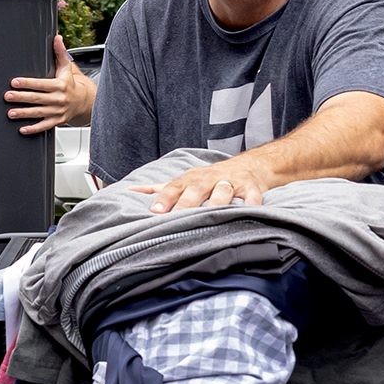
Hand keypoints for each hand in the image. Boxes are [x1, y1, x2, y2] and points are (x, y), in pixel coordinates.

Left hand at [3, 35, 95, 134]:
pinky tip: (22, 129)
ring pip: (38, 113)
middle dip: (21, 98)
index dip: (27, 83)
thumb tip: (57, 38)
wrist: (84, 102)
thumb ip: (60, 53)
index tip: (14, 82)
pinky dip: (33, 129)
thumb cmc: (70, 84)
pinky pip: (44, 126)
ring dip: (24, 113)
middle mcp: (58, 99)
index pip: (41, 84)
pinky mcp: (56, 121)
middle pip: (37, 98)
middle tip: (7, 96)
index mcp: (59, 85)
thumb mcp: (66, 68)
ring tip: (11, 113)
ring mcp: (57, 111)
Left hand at [128, 158, 264, 213]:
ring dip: (216, 202)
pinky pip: (252, 197)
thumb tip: (131, 191)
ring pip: (223, 191)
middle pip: (196, 189)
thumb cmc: (210, 178)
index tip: (155, 211)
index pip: (174, 187)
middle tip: (178, 217)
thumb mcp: (185, 180)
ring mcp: (230, 182)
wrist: (248, 166)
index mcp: (191, 179)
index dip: (164, 198)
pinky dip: (252, 205)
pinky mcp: (251, 187)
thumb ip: (160, 188)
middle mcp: (209, 178)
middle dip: (187, 203)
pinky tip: (249, 213)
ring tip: (210, 216)